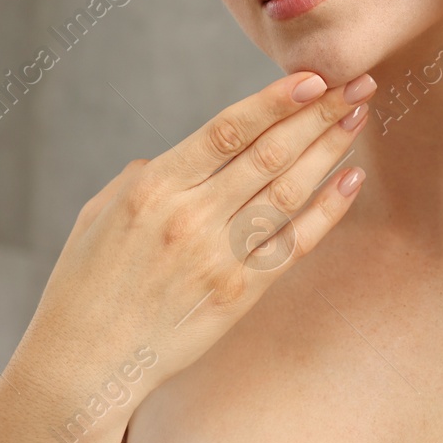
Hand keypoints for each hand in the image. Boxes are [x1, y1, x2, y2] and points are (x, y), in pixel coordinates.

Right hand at [15, 71, 373, 407]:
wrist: (82, 366)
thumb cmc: (83, 286)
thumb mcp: (98, 214)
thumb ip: (143, 177)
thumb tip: (181, 156)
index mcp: (153, 188)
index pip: (227, 130)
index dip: (276, 101)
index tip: (314, 76)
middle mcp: (190, 217)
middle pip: (269, 154)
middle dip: (318, 114)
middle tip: (358, 83)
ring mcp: (218, 257)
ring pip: (288, 192)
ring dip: (329, 151)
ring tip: (359, 117)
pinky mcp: (239, 294)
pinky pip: (293, 244)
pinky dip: (327, 211)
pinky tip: (351, 180)